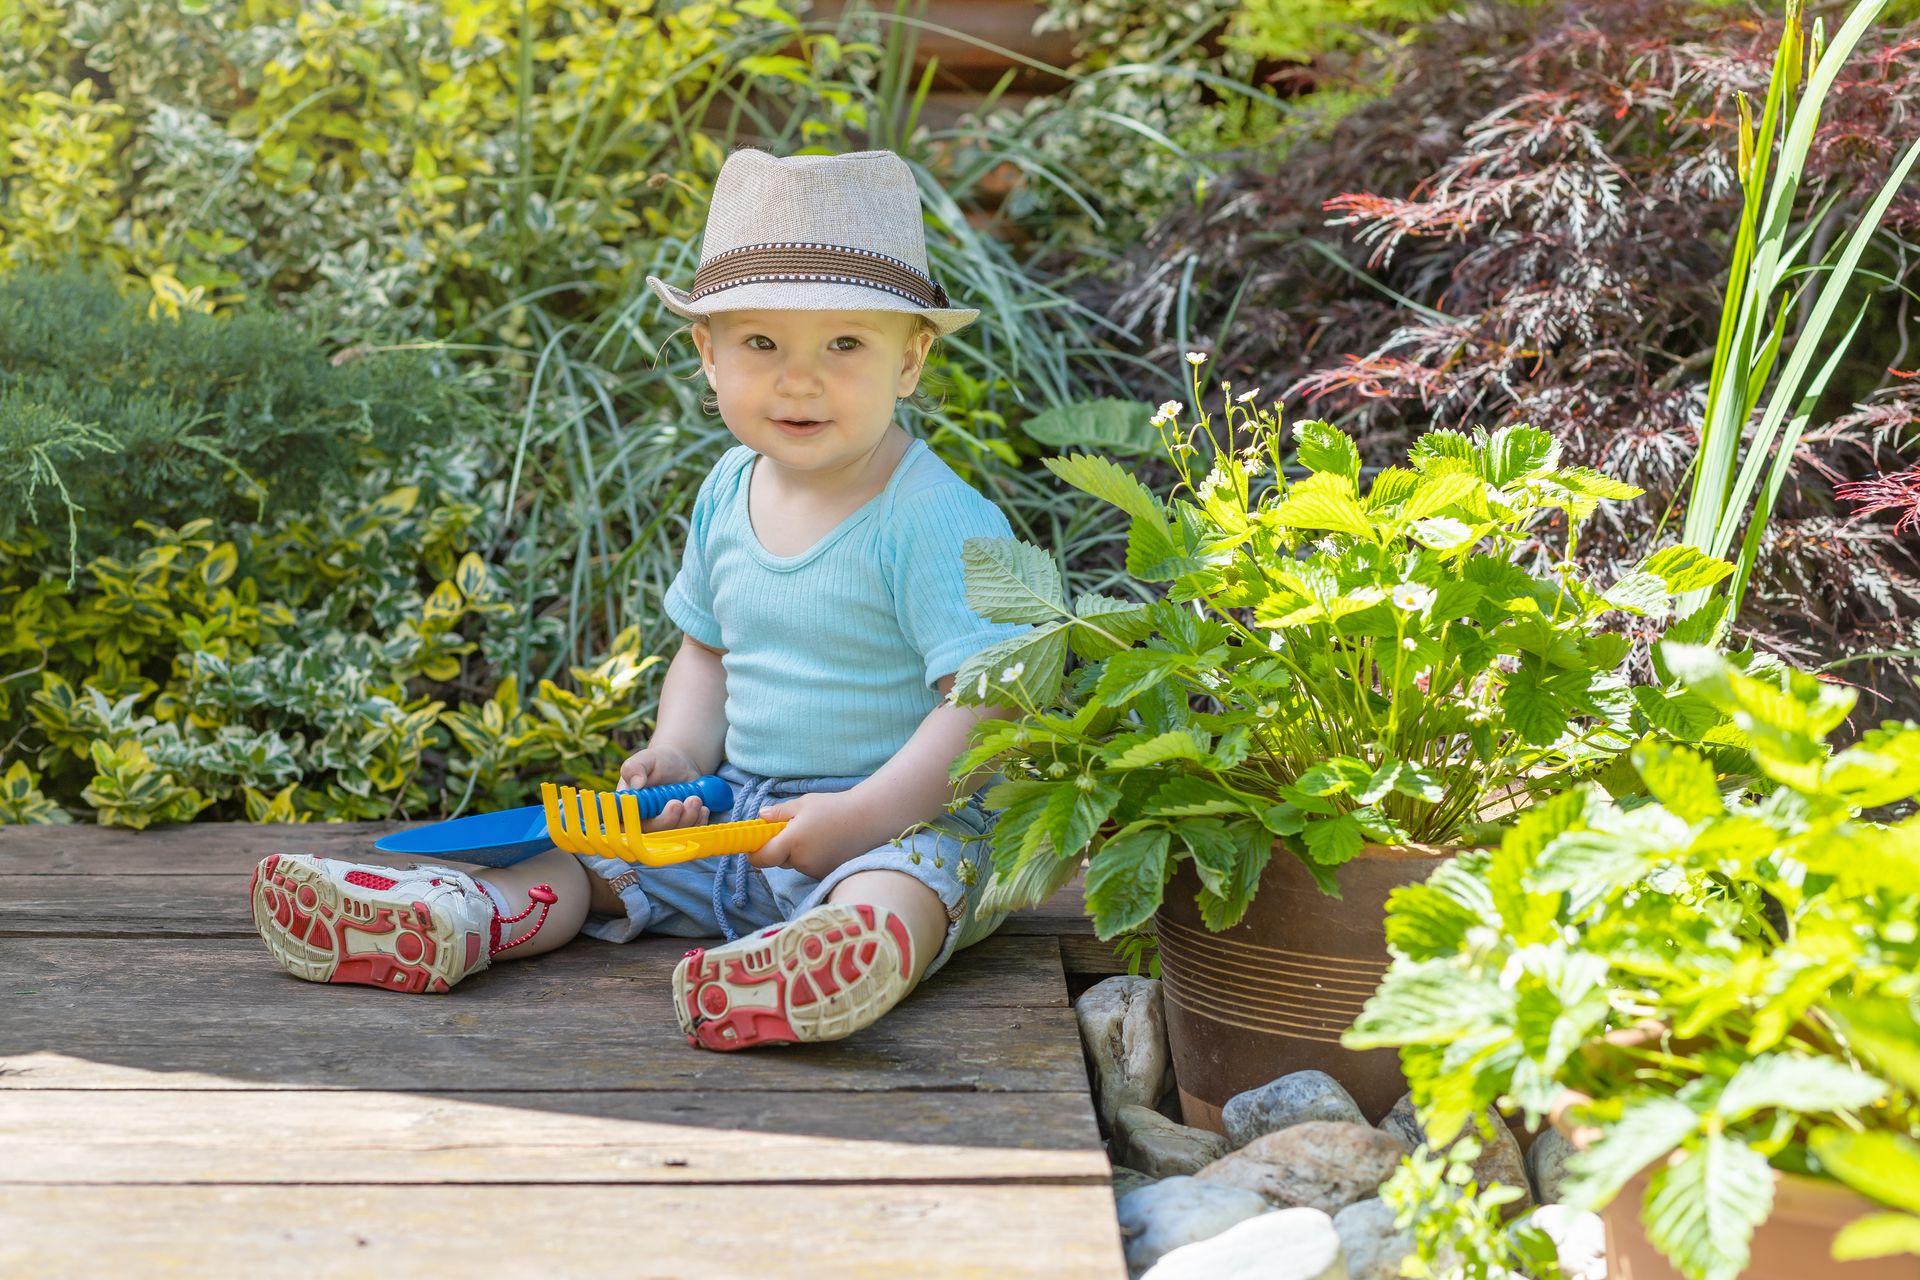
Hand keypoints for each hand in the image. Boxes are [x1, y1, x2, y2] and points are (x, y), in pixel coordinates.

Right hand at [618, 744, 707, 832]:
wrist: (680, 765)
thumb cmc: (658, 761)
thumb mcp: (646, 759)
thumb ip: (635, 768)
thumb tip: (636, 783)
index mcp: (626, 806)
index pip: (624, 824)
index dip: (637, 824)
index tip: (651, 812)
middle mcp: (641, 820)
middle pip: (649, 833)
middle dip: (667, 821)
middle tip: (678, 803)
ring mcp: (662, 826)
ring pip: (671, 835)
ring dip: (686, 820)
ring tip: (695, 799)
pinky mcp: (679, 827)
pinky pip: (688, 833)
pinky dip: (697, 822)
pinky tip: (702, 808)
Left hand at [748, 792, 863, 878]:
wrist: (869, 819)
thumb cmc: (834, 807)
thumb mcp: (803, 803)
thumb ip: (778, 813)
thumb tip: (760, 817)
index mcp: (792, 842)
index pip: (762, 858)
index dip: (754, 853)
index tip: (754, 844)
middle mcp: (802, 861)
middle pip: (778, 860)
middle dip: (779, 848)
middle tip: (792, 828)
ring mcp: (815, 871)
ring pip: (795, 864)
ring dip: (796, 853)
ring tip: (815, 833)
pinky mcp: (826, 874)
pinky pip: (809, 867)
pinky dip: (811, 857)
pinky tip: (825, 842)